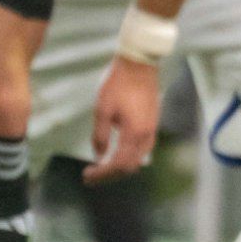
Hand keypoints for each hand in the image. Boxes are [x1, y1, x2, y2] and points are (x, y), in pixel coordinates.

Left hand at [88, 53, 161, 181]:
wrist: (140, 65)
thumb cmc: (118, 85)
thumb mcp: (102, 110)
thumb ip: (101, 136)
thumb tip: (99, 156)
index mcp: (133, 134)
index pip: (118, 165)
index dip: (102, 174)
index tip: (87, 176)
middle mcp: (146, 136)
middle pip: (130, 167)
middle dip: (110, 175)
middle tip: (92, 176)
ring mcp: (152, 130)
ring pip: (139, 159)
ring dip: (120, 167)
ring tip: (103, 168)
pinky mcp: (153, 123)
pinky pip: (143, 149)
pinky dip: (129, 157)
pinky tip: (118, 153)